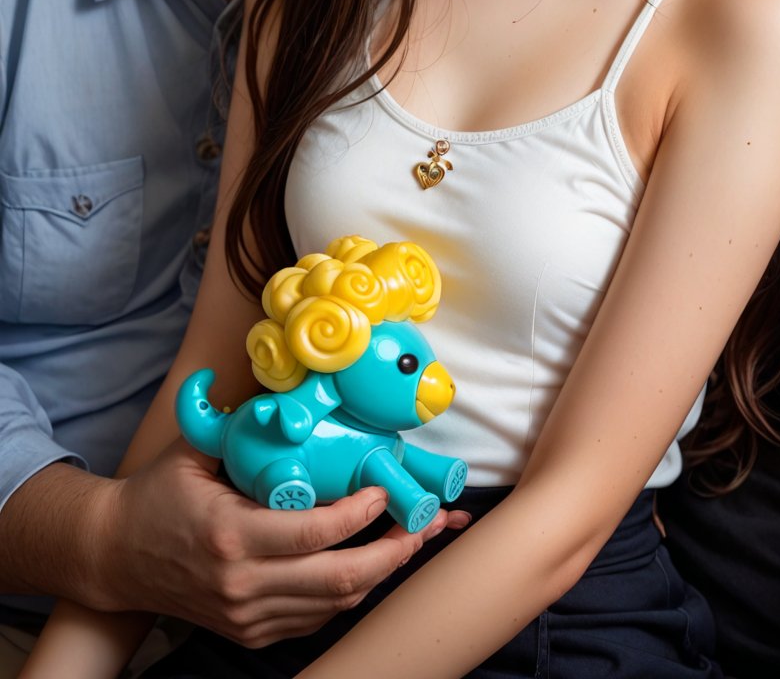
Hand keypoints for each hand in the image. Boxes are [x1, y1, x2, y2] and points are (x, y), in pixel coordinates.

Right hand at [92, 441, 468, 646]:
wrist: (113, 557)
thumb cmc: (156, 496)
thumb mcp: (193, 452)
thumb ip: (242, 424)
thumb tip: (289, 386)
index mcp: (230, 535)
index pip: (314, 533)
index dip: (361, 514)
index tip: (388, 489)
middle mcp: (241, 584)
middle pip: (339, 578)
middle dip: (394, 551)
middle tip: (427, 523)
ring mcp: (246, 615)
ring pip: (334, 603)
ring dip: (382, 572)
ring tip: (415, 540)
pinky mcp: (250, 631)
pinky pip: (315, 618)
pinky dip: (350, 592)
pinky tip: (374, 564)